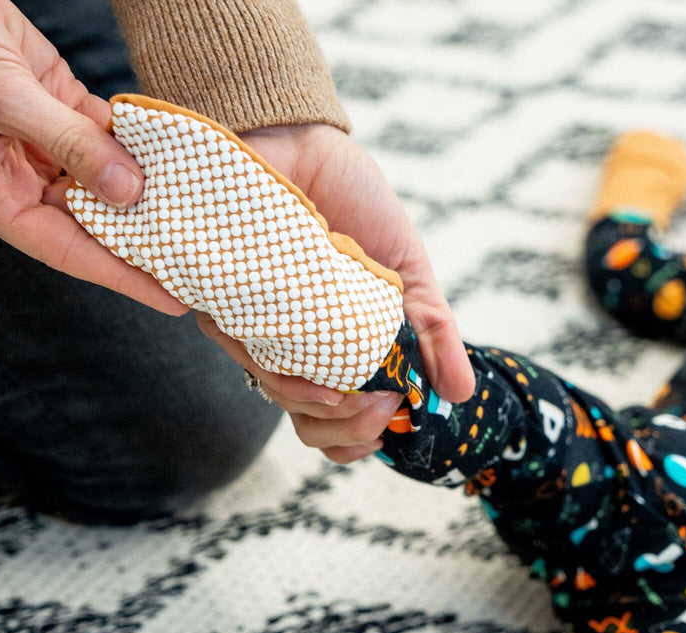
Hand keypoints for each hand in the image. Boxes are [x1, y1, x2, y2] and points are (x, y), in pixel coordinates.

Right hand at [0, 0, 184, 312]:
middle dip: (145, 239)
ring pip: (107, 178)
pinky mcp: (59, 103)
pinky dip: (140, 142)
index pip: (70, 251)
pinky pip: (109, 132)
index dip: (124, 278)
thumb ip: (67, 141)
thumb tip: (129, 190)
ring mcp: (43, 141)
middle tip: (201, 259)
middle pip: (96, 222)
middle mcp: (21, 177)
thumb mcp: (1, 97)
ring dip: (149, 189)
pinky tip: (176, 156)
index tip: (174, 299)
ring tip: (199, 213)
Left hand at [198, 121, 473, 459]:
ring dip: (324, 408)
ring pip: (279, 396)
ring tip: (363, 394)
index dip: (360, 440)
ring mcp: (258, 328)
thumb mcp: (410, 274)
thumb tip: (462, 395)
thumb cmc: (355, 205)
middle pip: (309, 423)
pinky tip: (320, 362)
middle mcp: (295, 348)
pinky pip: (246, 351)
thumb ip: (434, 334)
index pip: (340, 419)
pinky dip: (285, 368)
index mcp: (337, 349)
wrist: (304, 140)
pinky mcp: (223, 301)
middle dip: (349, 431)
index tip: (392, 429)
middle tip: (386, 410)